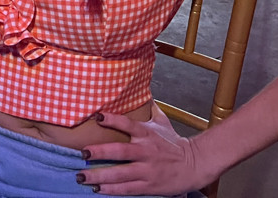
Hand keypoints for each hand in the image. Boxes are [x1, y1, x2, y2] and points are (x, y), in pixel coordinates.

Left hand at [76, 105, 215, 195]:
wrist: (195, 165)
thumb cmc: (174, 143)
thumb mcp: (163, 122)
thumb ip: (150, 108)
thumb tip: (142, 89)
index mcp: (147, 134)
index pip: (128, 124)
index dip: (113, 120)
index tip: (97, 116)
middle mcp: (146, 151)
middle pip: (121, 151)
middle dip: (100, 152)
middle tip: (83, 152)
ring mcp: (147, 170)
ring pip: (121, 173)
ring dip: (100, 175)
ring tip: (82, 176)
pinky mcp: (149, 185)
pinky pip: (128, 188)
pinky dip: (112, 189)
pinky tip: (98, 189)